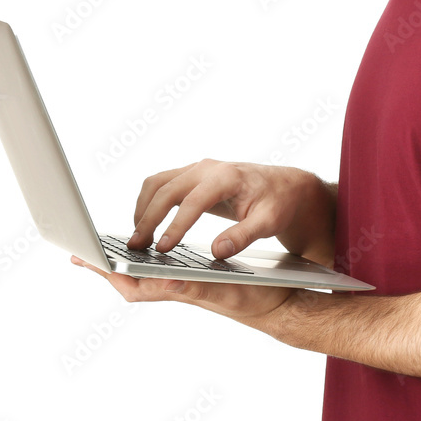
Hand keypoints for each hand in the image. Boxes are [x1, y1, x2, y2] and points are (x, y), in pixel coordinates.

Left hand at [69, 255, 298, 332]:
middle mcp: (181, 289)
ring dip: (124, 265)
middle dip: (107, 269)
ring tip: (104, 252)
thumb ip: (201, 286)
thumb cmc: (262, 297)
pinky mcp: (198, 281)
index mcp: (184, 290)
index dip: (110, 273)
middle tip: (81, 254)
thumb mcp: (232, 288)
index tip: (86, 259)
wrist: (283, 304)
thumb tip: (167, 282)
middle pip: (134, 282)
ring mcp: (188, 286)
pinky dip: (147, 262)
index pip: (136, 284)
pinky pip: (163, 272)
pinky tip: (146, 254)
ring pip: (146, 277)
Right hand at [125, 159, 335, 264]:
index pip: (194, 201)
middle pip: (167, 188)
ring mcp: (198, 169)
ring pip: (158, 183)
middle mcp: (208, 168)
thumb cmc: (277, 202)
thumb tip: (217, 252)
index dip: (176, 226)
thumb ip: (243, 236)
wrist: (283, 185)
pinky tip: (146, 225)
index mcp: (227, 177)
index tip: (163, 249)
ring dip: (143, 208)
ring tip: (137, 239)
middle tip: (136, 247)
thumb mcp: (268, 222)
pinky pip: (162, 184)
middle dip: (148, 218)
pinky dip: (149, 202)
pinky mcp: (191, 176)